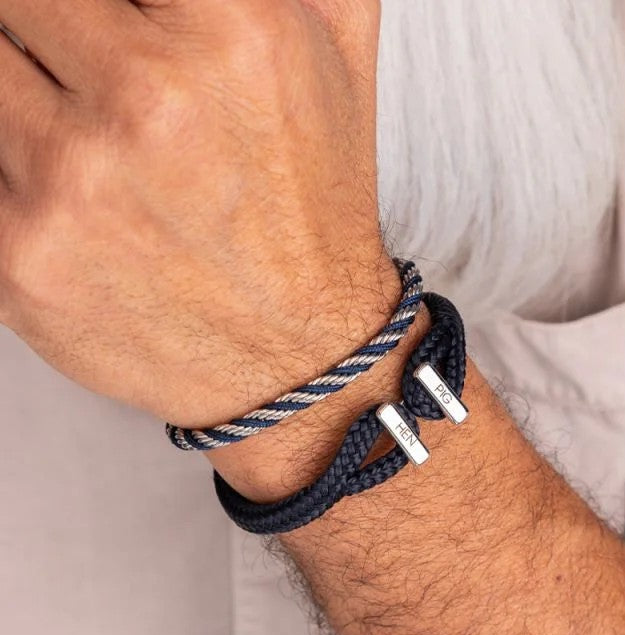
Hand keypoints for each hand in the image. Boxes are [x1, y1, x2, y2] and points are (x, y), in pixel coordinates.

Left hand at [0, 0, 395, 427]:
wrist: (306, 356)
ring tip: (87, 128)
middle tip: (88, 71)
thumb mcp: (337, 51)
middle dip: (44, 29)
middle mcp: (149, 100)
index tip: (82, 24)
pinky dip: (12, 161)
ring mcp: (73, 184)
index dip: (77, 6)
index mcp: (231, 29)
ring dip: (20, 86)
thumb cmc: (316, 206)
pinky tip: (74, 189)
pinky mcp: (22, 261)